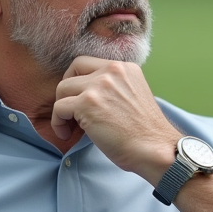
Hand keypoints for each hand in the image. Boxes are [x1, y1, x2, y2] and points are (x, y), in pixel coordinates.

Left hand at [51, 56, 178, 182]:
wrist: (154, 148)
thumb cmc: (145, 132)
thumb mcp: (135, 95)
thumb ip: (115, 87)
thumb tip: (88, 93)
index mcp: (125, 68)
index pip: (88, 62)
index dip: (78, 78)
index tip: (79, 96)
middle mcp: (112, 71)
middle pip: (73, 71)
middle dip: (67, 92)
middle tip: (70, 110)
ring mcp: (99, 86)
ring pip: (62, 89)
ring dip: (62, 109)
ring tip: (70, 127)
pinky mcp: (87, 104)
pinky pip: (59, 108)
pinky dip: (58, 123)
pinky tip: (67, 134)